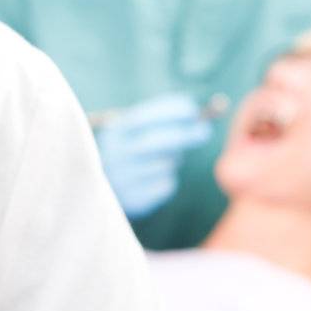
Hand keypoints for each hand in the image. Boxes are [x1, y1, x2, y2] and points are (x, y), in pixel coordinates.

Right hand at [92, 92, 211, 217]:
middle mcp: (114, 155)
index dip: (169, 112)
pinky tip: (155, 178)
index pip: (143, 118)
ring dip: (173, 159)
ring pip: (164, 164)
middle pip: (154, 142)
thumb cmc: (132, 151)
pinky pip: (165, 185)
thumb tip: (199, 116)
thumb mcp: (137, 130)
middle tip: (205, 131)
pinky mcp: (134, 200)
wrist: (106, 188)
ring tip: (163, 159)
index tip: (192, 110)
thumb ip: (163, 119)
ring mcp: (122, 179)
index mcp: (114, 132)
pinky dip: (167, 179)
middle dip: (183, 134)